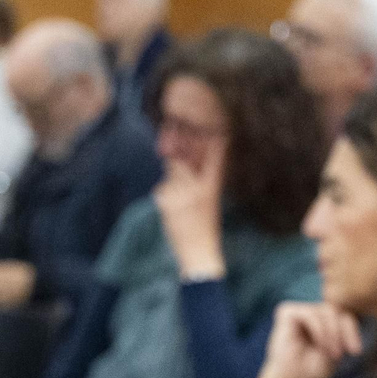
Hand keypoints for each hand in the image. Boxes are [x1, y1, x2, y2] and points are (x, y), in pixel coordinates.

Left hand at [155, 141, 226, 277]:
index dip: (210, 137)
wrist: (200, 252)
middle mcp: (198, 187)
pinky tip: (174, 212)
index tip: (207, 125)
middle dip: (175, 148)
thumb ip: (199, 180)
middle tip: (170, 131)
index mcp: (213, 186)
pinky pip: (161, 189)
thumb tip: (180, 161)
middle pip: (182, 159)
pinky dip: (164, 197)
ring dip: (170, 182)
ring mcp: (181, 193)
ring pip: (170, 174)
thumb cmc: (206, 227)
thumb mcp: (210, 201)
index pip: (215, 155)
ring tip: (181, 203)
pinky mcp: (167, 201)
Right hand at [258, 302, 363, 377]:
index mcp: (323, 323)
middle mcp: (311, 314)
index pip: (343, 317)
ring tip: (330, 353)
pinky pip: (310, 313)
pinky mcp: (286, 312)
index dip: (352, 332)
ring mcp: (299, 312)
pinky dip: (319, 329)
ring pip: (326, 311)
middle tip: (339, 356)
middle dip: (342, 333)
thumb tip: (348, 316)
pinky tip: (320, 345)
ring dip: (332, 333)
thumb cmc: (311, 370)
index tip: (355, 352)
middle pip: (336, 311)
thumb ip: (341, 333)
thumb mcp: (335, 352)